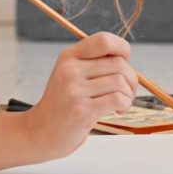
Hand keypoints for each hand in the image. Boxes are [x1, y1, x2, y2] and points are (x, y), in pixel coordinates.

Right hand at [22, 32, 138, 158]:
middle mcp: (70, 70)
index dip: (122, 49)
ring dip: (128, 94)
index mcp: (69, 56)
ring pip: (120, 82)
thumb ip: (94, 63)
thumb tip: (126, 58)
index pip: (104, 40)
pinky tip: (118, 111)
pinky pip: (117, 99)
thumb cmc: (63, 104)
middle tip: (127, 92)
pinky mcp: (82, 111)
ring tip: (121, 103)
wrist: (41, 132)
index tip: (123, 65)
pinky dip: (125, 105)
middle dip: (131, 79)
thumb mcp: (71, 75)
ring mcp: (74, 90)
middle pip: (118, 63)